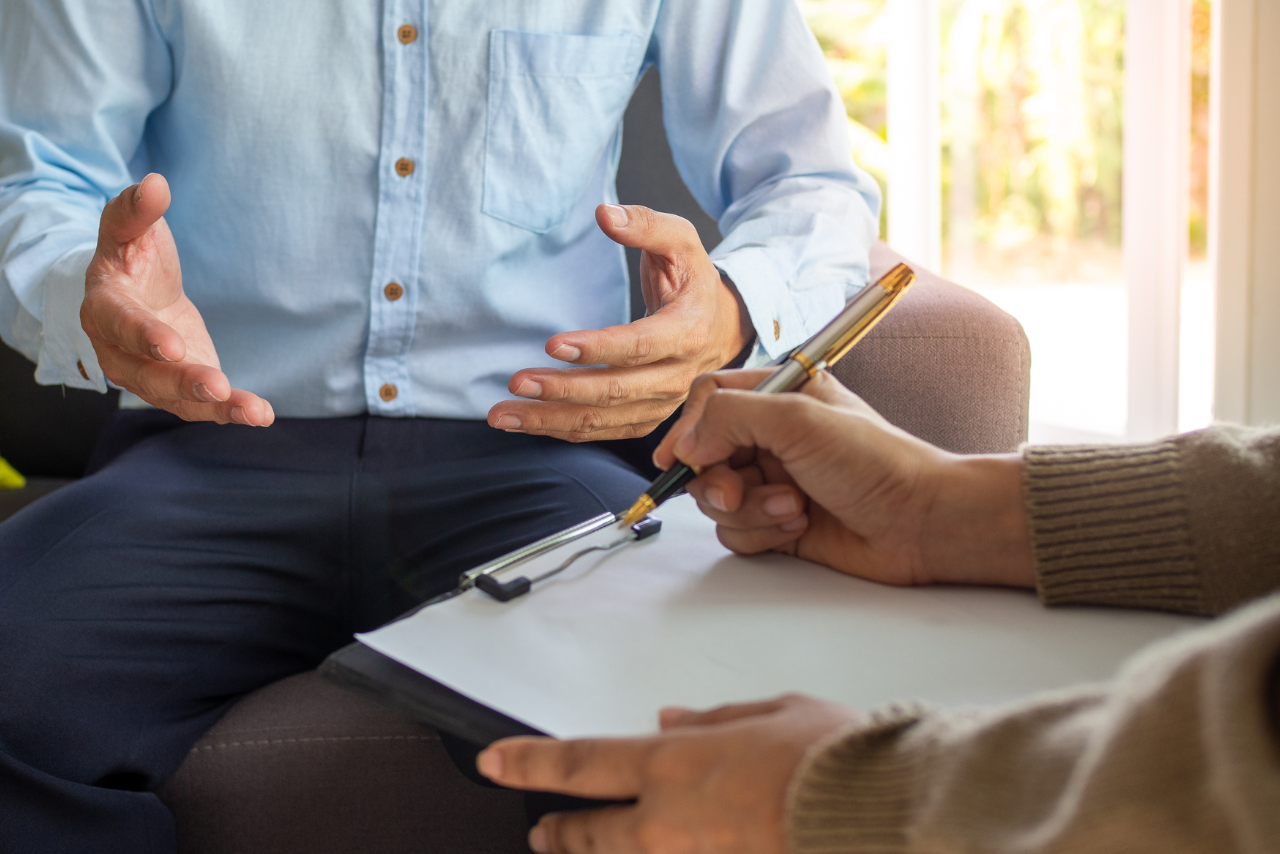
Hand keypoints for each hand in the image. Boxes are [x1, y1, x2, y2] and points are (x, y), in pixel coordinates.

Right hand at [80, 174, 273, 425]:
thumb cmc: (132, 256)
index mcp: (103, 309)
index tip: (172, 345)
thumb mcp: (129, 229)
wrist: (137, 289)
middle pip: (147, 374)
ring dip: (214, 407)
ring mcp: (150, 375)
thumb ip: (136, 210)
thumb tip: (156, 184)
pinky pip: (202, 406)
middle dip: (182, 382)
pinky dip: (230, 412)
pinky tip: (261, 414)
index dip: (143, 336)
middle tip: (217, 386)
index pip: (119, 325)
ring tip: (252, 411)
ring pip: (177, 398)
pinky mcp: (181, 387)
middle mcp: (120, 352)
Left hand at [478, 694, 858, 853]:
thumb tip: (670, 718)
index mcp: (674, 763)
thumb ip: (710, 721)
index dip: (528, 763)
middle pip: (588, 834)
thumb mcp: (767, 714)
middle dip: (559, 832)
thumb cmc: (831, 757)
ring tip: (582, 850)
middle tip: (542, 831)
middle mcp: (668, 822)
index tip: (496, 762)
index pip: (579, 763)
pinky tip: (663, 849)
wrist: (878, 813)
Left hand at [487, 204, 751, 441]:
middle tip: (517, 382)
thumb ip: (646, 225)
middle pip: (617, 392)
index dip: (598, 349)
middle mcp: (678, 376)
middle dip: (563, 390)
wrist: (720, 325)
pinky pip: (602, 431)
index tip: (554, 345)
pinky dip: (562, 430)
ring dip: (551, 420)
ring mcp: (662, 403)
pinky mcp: (646, 418)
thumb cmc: (692, 280)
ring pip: (604, 420)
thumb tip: (605, 214)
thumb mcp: (681, 241)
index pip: (640, 347)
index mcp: (688, 331)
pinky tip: (527, 422)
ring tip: (504, 414)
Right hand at [653, 370, 1034, 588]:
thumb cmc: (877, 462)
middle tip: (739, 490)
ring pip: (716, 499)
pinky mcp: (778, 522)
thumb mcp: (798, 418)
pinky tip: (799, 525)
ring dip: (748, 509)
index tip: (682, 456)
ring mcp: (773, 480)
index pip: (709, 399)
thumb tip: (685, 442)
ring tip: (793, 507)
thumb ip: (730, 416)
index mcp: (779, 394)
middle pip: (704, 455)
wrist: (920, 522)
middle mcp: (772, 436)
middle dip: (718, 479)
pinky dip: (760, 533)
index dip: (690, 428)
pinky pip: (735, 531)